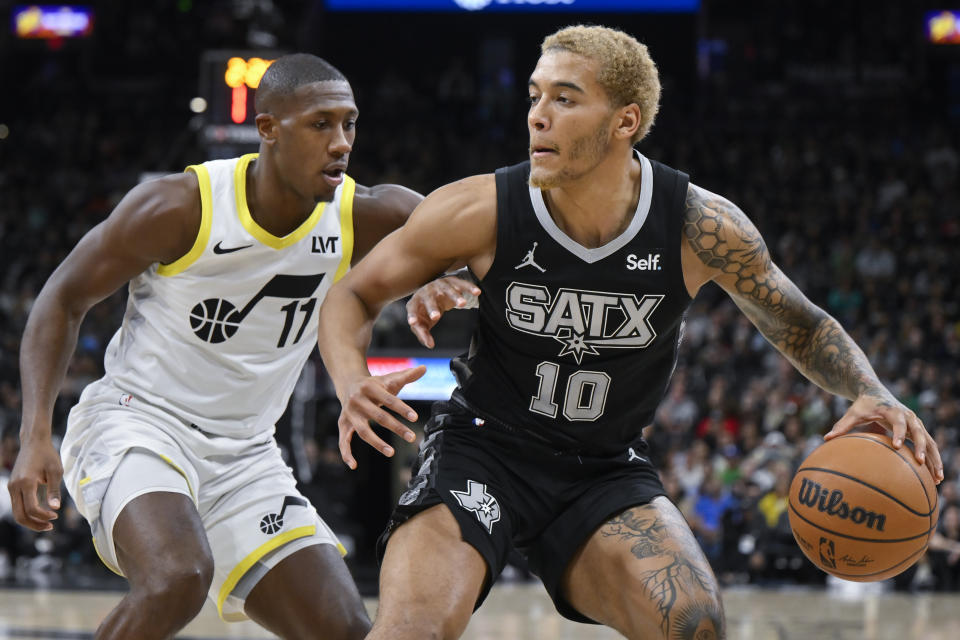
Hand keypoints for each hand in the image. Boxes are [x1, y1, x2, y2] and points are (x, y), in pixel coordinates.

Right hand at [8, 435, 62, 530]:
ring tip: (47, 523)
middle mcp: (15, 486)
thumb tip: (55, 508)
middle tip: (50, 526)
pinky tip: (40, 514)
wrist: (34, 442)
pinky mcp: (13, 486)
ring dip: (30, 520)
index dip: (43, 516)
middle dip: (34, 524)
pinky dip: (27, 512)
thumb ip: (54, 490)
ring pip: (16, 512)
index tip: (56, 515)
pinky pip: (17, 505)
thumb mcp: (56, 471)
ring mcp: (12, 487)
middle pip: (19, 515)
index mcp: (26, 482)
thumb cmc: (47, 455)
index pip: (31, 508)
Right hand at [337, 365, 426, 469]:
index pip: (389, 399)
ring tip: (392, 452)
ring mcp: (349, 413)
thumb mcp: (389, 379)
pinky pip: (343, 440)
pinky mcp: (343, 424)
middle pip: (378, 416)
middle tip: (412, 437)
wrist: (348, 383)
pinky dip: (346, 453)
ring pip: (362, 430)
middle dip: (396, 427)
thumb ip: (407, 375)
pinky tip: (353, 465)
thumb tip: (425, 368)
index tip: (415, 418)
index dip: (402, 408)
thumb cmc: (375, 384)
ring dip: (377, 442)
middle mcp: (357, 400)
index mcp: (369, 387)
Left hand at [406, 275, 480, 347]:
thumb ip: (424, 334)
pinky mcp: (452, 281)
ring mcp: (439, 285)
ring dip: (455, 296)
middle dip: (432, 307)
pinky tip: (477, 292)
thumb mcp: (423, 323)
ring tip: (463, 304)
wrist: (436, 291)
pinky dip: (469, 287)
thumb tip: (430, 345)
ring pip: (447, 289)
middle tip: (436, 316)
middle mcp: (426, 291)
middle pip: (429, 299)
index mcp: (416, 302)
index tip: (413, 323)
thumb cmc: (426, 311)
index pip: (412, 308)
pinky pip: (462, 284)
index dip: (412, 315)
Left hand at [825, 394, 943, 483]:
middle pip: (918, 431)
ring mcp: (916, 424)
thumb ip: (842, 425)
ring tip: (937, 478)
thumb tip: (826, 438)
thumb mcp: (853, 413)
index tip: (896, 446)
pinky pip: (928, 446)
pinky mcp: (918, 431)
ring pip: (929, 441)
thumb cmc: (863, 405)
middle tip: (919, 462)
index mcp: (893, 411)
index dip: (898, 433)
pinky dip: (933, 460)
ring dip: (934, 459)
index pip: (898, 422)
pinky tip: (935, 478)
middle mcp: (908, 416)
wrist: (876, 394)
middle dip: (920, 447)